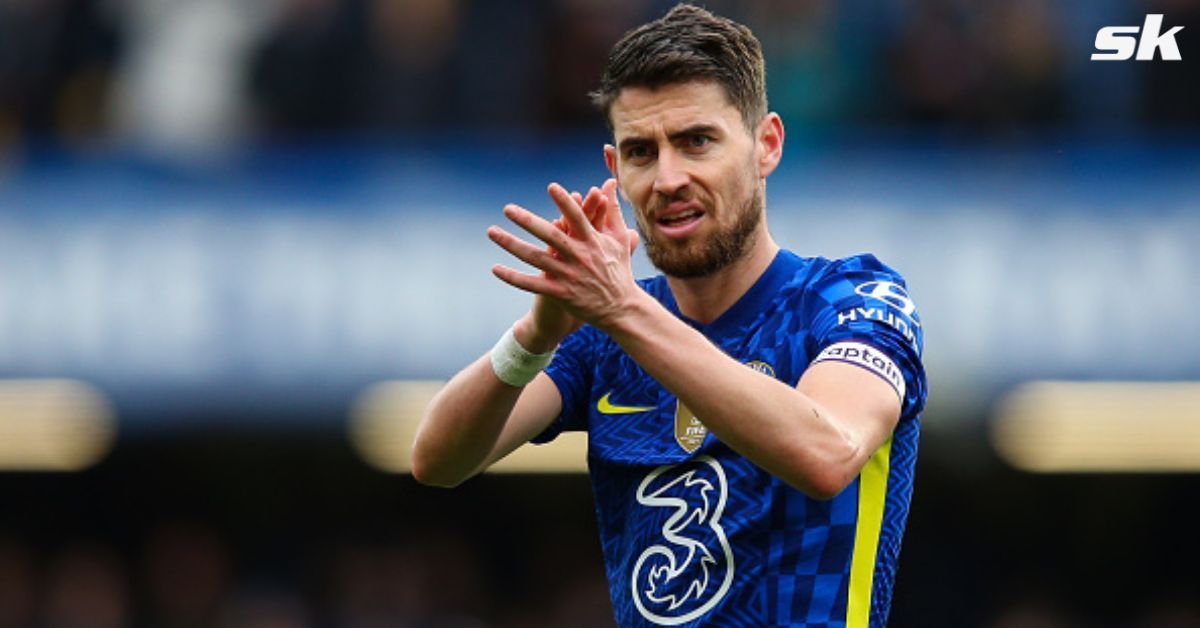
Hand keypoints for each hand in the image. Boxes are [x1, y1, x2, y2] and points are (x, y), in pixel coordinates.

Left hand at [489, 179, 639, 341]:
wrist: (621, 308)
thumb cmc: (619, 270)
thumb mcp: (619, 239)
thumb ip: (611, 210)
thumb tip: (609, 183)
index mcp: (593, 241)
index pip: (578, 218)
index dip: (565, 202)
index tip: (551, 187)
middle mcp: (579, 257)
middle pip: (550, 235)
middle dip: (528, 221)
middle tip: (507, 209)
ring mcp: (569, 276)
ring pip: (535, 258)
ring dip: (511, 244)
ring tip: (492, 232)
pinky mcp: (561, 293)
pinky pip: (533, 284)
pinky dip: (513, 277)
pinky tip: (495, 268)